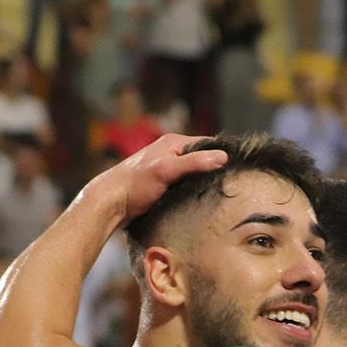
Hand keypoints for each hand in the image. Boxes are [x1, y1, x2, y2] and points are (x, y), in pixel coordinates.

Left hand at [82, 133, 228, 225]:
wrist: (109, 204)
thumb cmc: (134, 184)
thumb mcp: (165, 170)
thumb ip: (193, 162)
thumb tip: (223, 157)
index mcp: (172, 143)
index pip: (206, 144)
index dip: (221, 155)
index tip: (237, 168)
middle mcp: (170, 153)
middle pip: (201, 159)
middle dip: (213, 170)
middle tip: (230, 184)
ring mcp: (166, 169)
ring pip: (193, 174)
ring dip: (203, 183)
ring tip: (218, 194)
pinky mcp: (163, 185)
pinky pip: (185, 185)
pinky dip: (193, 191)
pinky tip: (200, 201)